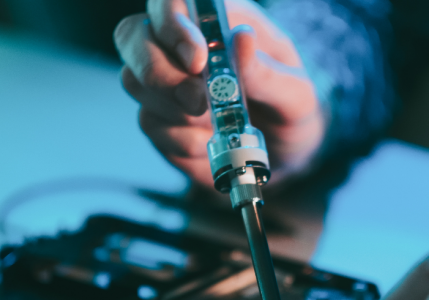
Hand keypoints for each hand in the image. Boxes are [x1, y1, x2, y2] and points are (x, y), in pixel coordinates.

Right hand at [113, 0, 324, 187]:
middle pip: (132, 35)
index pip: (171, 1)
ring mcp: (166, 82)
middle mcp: (182, 46)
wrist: (287, 155)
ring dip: (174, 111)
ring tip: (216, 124)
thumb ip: (268, 72)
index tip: (196, 60)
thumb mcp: (296, 96)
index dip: (172, 24)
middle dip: (160, 73)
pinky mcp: (160, 118)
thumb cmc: (293, 112)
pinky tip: (209, 143)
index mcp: (218, 22)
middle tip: (199, 103)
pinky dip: (181, 141)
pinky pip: (149, 123)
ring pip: (134, 81)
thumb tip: (241, 37)